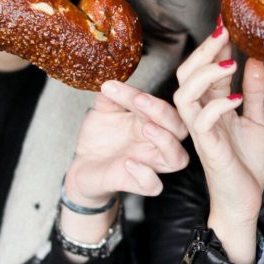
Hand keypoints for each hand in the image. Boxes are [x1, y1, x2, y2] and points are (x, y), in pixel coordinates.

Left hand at [67, 81, 188, 202]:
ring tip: (146, 129)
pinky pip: (154, 186)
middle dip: (163, 114)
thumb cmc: (100, 138)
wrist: (84, 167)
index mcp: (152, 122)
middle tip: (140, 102)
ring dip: (166, 142)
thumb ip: (110, 94)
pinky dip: (146, 175)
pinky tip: (128, 162)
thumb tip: (111, 77)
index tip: (113, 87)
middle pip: (180, 130)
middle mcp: (156, 143)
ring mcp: (149, 165)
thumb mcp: (102, 110)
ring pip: (178, 159)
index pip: (162, 107)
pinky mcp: (137, 184)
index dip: (145, 96)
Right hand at [173, 22, 263, 262]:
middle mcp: (201, 115)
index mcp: (211, 106)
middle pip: (187, 74)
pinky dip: (217, 106)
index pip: (205, 69)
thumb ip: (253, 91)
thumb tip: (255, 59)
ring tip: (229, 62)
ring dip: (206, 74)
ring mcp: (202, 131)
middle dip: (203, 50)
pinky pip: (202, 122)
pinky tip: (235, 98)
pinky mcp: (208, 148)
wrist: (244, 201)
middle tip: (224, 30)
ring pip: (185, 94)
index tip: (228, 22)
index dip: (215, 46)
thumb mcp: (257, 120)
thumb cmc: (246, 164)